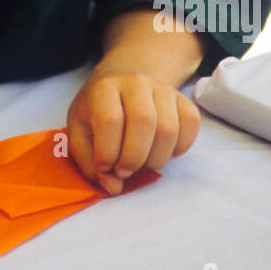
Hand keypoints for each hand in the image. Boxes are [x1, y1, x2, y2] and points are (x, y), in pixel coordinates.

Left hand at [68, 70, 200, 194]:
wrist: (122, 82)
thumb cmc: (97, 112)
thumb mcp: (79, 133)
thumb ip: (89, 163)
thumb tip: (114, 187)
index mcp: (104, 89)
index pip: (110, 120)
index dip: (107, 152)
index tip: (104, 167)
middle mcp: (135, 83)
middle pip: (144, 122)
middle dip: (133, 158)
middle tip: (124, 170)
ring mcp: (161, 89)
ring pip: (168, 128)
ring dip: (156, 158)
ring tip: (142, 163)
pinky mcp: (182, 98)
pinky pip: (191, 123)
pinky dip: (180, 146)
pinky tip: (162, 150)